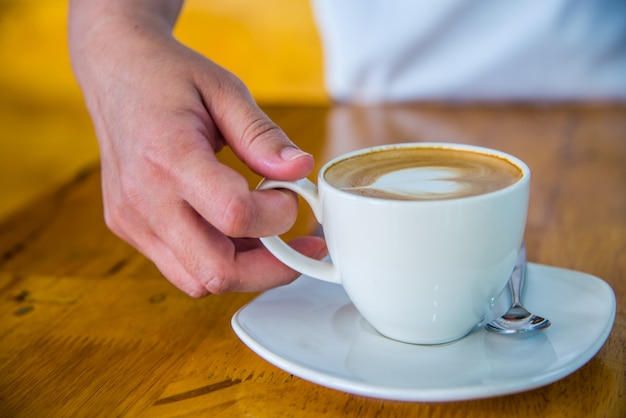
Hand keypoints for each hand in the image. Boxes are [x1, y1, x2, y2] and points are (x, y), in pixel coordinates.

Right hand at [69, 1, 326, 295]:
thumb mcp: (224, 91)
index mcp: (168, 157)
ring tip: (269, 238)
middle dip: (271, 267)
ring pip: (198, 282)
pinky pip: (181, 267)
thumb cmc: (167, 76)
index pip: (234, 215)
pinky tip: (237, 233)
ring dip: (245, 269)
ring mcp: (132, 219)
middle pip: (216, 271)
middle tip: (300, 245)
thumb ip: (262, 136)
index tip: (292, 194)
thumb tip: (300, 169)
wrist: (113, 72)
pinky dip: (218, 260)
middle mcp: (144, 199)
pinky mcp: (128, 227)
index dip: (278, 215)